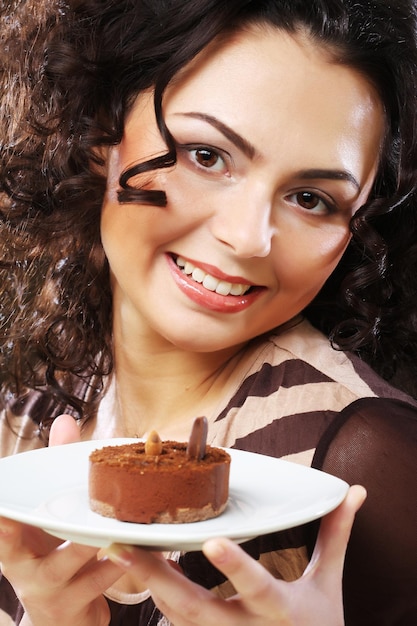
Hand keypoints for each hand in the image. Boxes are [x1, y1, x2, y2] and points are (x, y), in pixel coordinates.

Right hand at [0, 415, 122, 625]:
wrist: (64, 622)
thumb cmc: (56, 559)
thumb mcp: (50, 522)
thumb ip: (57, 472)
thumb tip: (65, 421)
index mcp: (13, 540)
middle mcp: (21, 566)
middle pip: (11, 544)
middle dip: (18, 526)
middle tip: (34, 504)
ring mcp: (45, 590)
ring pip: (64, 563)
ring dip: (86, 544)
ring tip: (109, 528)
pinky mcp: (72, 610)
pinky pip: (96, 586)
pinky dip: (116, 565)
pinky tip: (137, 549)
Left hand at [104, 485, 365, 625]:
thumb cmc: (318, 625)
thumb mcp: (329, 584)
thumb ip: (335, 536)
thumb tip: (354, 493)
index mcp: (279, 610)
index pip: (257, 586)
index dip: (235, 567)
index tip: (213, 541)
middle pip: (195, 608)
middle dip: (159, 578)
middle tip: (126, 545)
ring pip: (177, 618)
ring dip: (148, 584)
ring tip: (120, 549)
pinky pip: (176, 625)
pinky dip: (156, 597)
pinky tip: (137, 569)